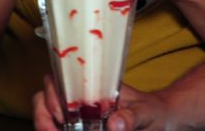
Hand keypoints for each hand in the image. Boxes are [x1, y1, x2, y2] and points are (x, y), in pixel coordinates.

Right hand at [33, 77, 184, 130]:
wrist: (161, 122)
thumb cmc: (154, 112)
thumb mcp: (147, 113)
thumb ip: (132, 116)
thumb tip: (115, 122)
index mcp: (96, 86)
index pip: (64, 77)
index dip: (54, 92)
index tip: (60, 113)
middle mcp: (83, 96)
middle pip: (46, 95)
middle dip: (43, 113)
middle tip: (52, 130)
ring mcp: (78, 113)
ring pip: (46, 112)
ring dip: (44, 123)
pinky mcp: (77, 127)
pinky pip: (56, 126)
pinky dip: (51, 129)